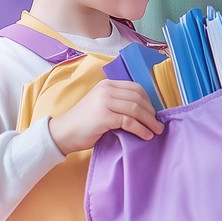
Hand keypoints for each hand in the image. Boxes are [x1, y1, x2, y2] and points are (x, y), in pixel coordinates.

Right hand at [49, 79, 163, 154]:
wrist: (63, 133)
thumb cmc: (83, 123)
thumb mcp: (101, 105)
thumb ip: (117, 103)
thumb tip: (143, 111)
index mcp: (107, 84)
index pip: (135, 88)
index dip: (148, 101)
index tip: (154, 113)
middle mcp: (106, 89)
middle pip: (138, 98)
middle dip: (151, 112)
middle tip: (158, 124)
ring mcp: (104, 102)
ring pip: (135, 109)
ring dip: (149, 121)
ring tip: (156, 131)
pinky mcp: (104, 116)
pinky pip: (129, 121)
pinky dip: (141, 129)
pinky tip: (146, 135)